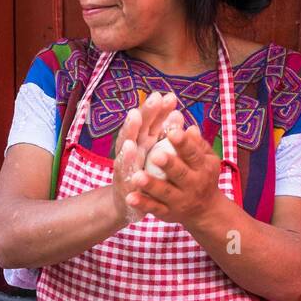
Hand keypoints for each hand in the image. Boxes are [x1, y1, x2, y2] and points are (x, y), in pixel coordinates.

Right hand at [110, 91, 179, 224]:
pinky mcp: (121, 179)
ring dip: (130, 128)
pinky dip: (126, 156)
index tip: (171, 97)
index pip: (151, 122)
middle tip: (155, 98)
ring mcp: (124, 162)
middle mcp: (131, 148)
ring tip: (135, 116)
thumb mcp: (157, 155)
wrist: (127, 203)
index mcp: (143, 141)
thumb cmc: (146, 176)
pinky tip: (130, 147)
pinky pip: (123, 166)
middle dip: (146, 112)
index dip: (160, 109)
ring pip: (126, 142)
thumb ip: (166, 136)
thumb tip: (178, 114)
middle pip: (138, 126)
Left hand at [124, 120, 221, 225]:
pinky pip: (154, 208)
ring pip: (164, 192)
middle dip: (168, 164)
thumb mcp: (206, 159)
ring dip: (151, 184)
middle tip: (156, 155)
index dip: (184, 143)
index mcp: (202, 168)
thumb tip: (190, 127)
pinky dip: (142, 204)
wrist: (205, 210)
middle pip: (180, 174)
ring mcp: (179, 201)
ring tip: (137, 177)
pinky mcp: (167, 213)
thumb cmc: (203, 175)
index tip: (173, 132)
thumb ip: (197, 144)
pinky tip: (130, 198)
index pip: (193, 153)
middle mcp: (193, 185)